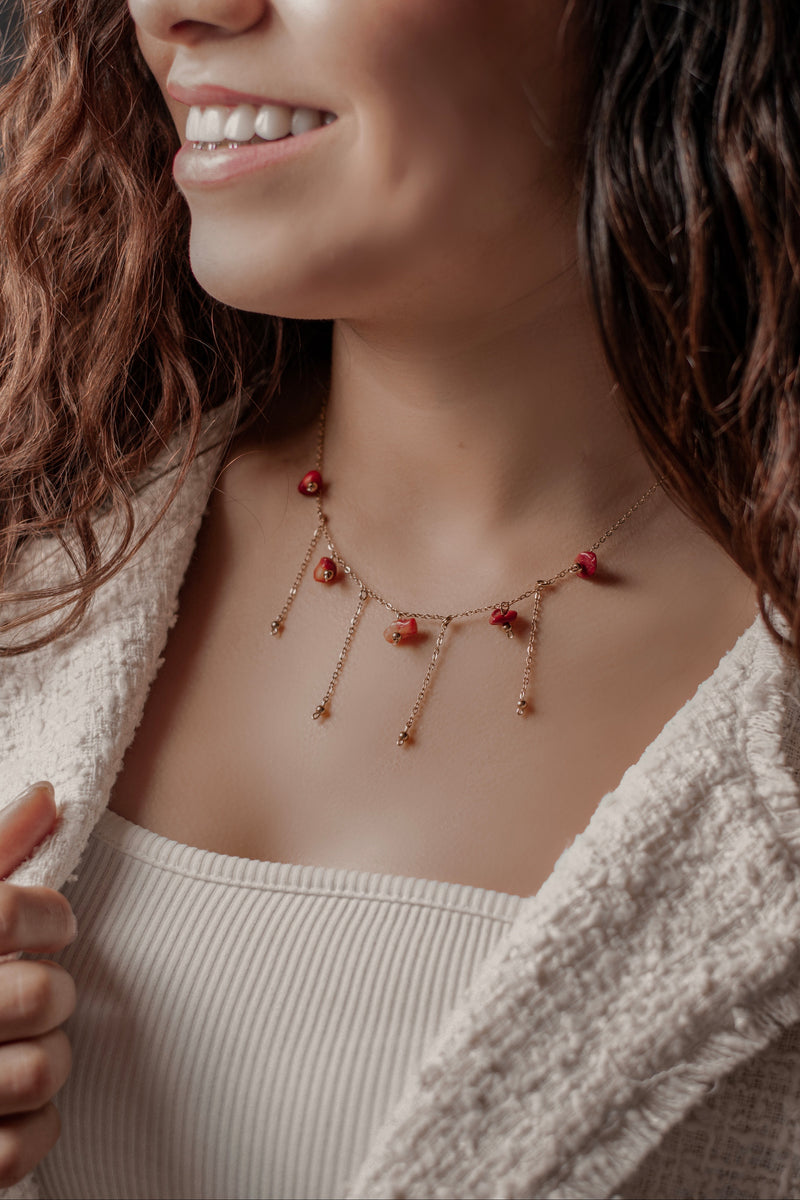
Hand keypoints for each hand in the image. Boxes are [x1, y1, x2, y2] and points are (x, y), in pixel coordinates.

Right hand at [0, 783, 75, 1187]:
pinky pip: (25, 1146)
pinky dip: (33, 1128)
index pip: (7, 913)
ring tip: (18, 1049)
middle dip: (53, 991)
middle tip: (35, 991)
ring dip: (48, 1059)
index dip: (50, 916)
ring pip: (43, 1070)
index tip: (50, 924)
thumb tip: (48, 794)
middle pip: (40, 996)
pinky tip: (7, 1107)